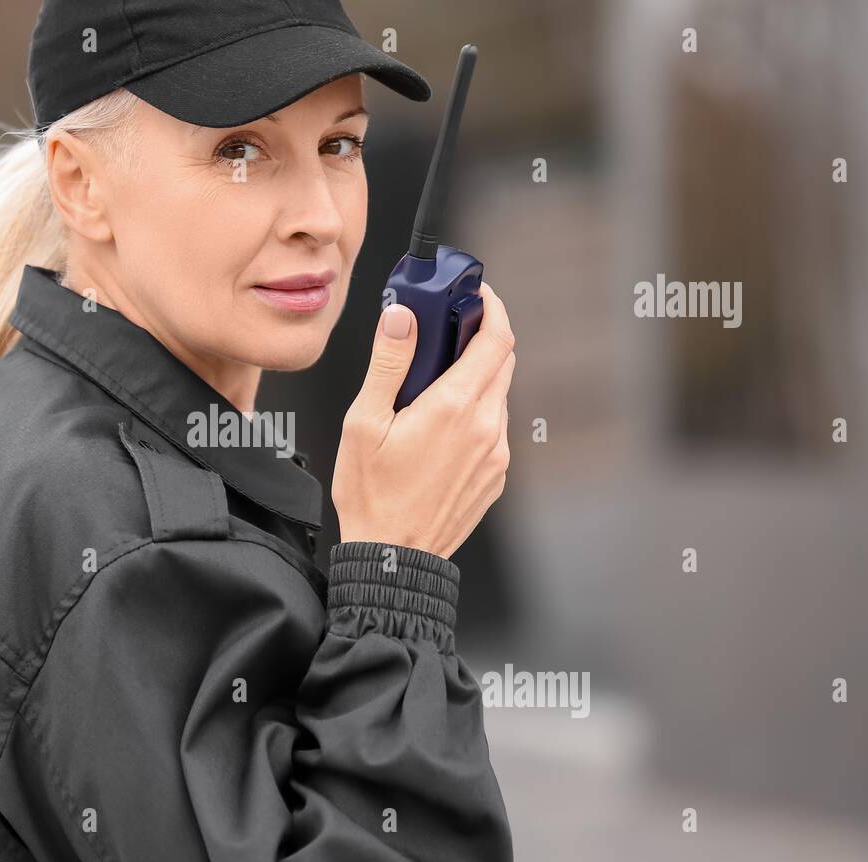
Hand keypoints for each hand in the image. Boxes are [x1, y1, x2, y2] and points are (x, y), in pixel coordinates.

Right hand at [331, 282, 514, 558]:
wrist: (395, 559)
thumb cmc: (373, 496)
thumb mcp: (365, 422)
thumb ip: (389, 363)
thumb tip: (402, 317)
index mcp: (454, 408)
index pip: (496, 338)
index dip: (492, 308)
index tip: (478, 295)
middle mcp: (485, 427)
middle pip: (502, 362)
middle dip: (481, 339)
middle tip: (447, 335)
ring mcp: (496, 454)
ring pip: (498, 396)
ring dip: (476, 379)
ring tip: (434, 388)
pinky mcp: (496, 475)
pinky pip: (494, 429)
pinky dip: (476, 414)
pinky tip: (440, 429)